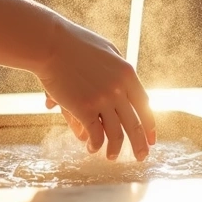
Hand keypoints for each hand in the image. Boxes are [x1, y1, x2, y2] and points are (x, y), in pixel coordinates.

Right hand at [35, 18, 156, 160]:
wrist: (50, 44)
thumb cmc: (74, 44)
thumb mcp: (106, 50)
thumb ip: (118, 69)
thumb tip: (122, 91)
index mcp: (127, 73)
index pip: (144, 106)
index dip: (149, 126)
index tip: (152, 139)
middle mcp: (119, 89)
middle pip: (135, 124)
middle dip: (140, 144)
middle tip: (142, 157)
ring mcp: (102, 99)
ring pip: (116, 133)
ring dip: (115, 149)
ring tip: (112, 157)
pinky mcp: (84, 108)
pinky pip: (95, 134)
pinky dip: (95, 144)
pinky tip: (92, 148)